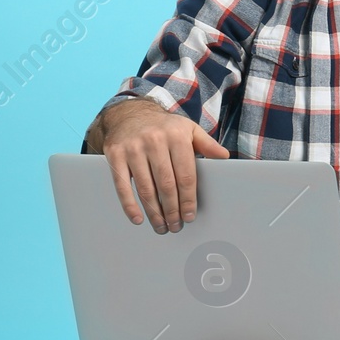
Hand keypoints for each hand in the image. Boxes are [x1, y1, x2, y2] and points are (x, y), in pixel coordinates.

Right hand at [98, 98, 228, 230]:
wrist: (129, 113)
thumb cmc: (163, 126)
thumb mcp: (188, 129)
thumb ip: (206, 143)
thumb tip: (224, 156)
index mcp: (176, 136)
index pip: (185, 175)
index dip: (188, 199)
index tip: (189, 216)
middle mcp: (154, 141)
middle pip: (166, 185)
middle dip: (172, 210)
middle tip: (176, 226)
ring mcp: (133, 148)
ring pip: (146, 189)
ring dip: (154, 212)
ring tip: (161, 226)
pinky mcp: (115, 155)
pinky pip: (122, 185)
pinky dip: (129, 205)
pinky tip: (138, 219)